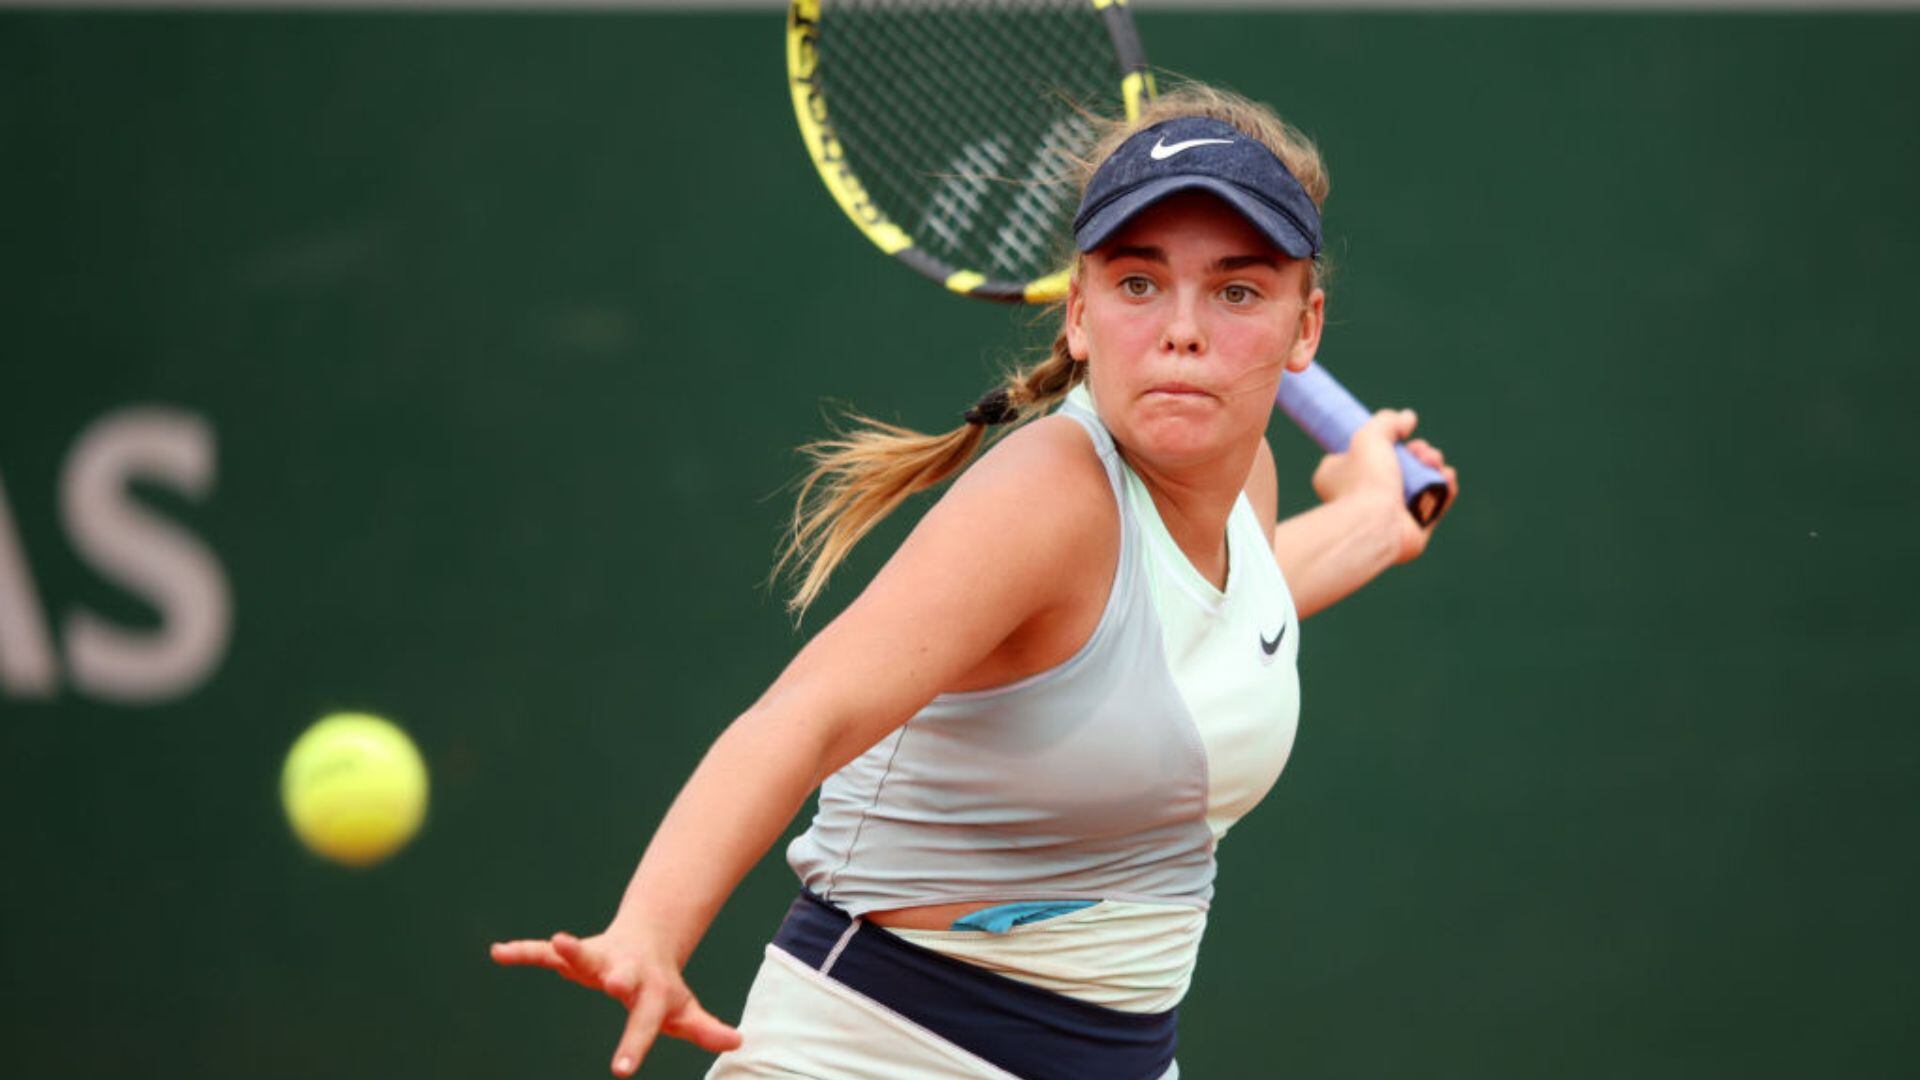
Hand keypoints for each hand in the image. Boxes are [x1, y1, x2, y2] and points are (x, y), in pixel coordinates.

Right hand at [491, 927, 741, 1075]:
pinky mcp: (575, 954)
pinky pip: (546, 953)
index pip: (644, 1022)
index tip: (620, 1072)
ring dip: (570, 949)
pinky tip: (499, 952)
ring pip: (584, 953)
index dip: (634, 1045)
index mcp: (650, 992)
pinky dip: (525, 952)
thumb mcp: (685, 1010)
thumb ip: (705, 1028)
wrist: (649, 940)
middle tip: (612, 982)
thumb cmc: (664, 988)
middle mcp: (625, 972)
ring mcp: (599, 959)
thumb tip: (738, 1041)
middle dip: (617, 979)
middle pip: (621, 976)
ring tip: (557, 942)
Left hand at [1310, 408, 1459, 563]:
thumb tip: (1408, 418)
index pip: (1365, 455)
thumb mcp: (1369, 435)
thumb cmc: (1365, 481)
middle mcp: (1364, 497)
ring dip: (1433, 466)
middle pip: (1401, 466)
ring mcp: (1391, 514)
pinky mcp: (1415, 529)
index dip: (1387, 443)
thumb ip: (1387, 421)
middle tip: (1421, 450)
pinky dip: (1444, 489)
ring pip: (1420, 483)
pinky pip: (1435, 504)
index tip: (1399, 434)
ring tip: (1433, 462)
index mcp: (1342, 477)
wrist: (1376, 524)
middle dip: (1419, 452)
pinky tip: (1447, 477)